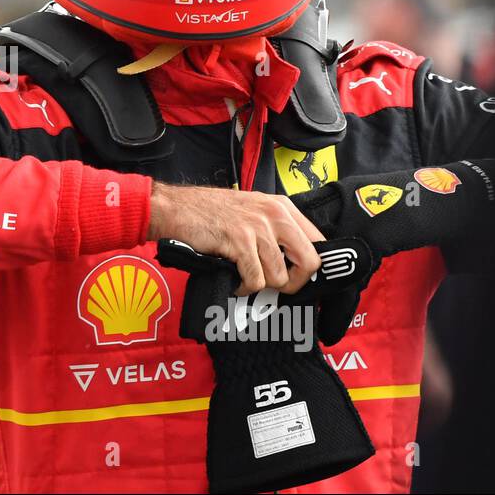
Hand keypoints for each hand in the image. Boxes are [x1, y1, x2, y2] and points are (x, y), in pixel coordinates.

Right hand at [148, 183, 322, 294]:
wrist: (176, 207)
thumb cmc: (210, 212)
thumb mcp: (253, 210)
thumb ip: (276, 230)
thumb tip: (295, 262)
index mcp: (282, 207)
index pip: (318, 243)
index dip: (309, 268)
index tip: (296, 277)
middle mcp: (275, 215)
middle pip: (309, 262)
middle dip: (293, 282)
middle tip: (276, 286)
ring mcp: (257, 228)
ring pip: (278, 277)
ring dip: (261, 285)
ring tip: (245, 277)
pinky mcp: (239, 242)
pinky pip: (255, 280)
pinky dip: (244, 287)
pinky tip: (235, 279)